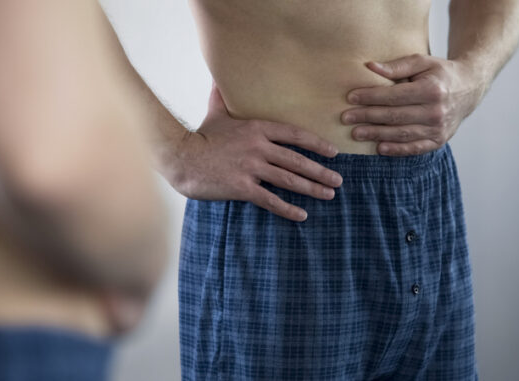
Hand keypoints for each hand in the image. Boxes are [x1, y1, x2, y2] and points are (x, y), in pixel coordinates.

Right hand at [161, 83, 342, 221]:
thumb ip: (222, 97)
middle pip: (298, 160)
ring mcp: (251, 168)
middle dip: (321, 172)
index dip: (317, 145)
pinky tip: (302, 215)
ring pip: (289, 180)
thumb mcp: (216, 113)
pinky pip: (270, 199)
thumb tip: (219, 79)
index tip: (333, 153)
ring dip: (312, 188)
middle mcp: (259, 147)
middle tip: (338, 181)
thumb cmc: (200, 136)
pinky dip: (288, 208)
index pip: (295, 135)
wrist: (181, 158)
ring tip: (329, 195)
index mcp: (258, 128)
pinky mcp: (242, 187)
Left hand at [341, 54, 485, 155]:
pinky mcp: (439, 141)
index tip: (350, 98)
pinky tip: (379, 148)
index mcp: (432, 90)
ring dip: (376, 135)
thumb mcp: (422, 62)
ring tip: (355, 133)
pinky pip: (414, 148)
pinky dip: (396, 150)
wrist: (469, 89)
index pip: (393, 96)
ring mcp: (439, 129)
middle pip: (394, 117)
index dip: (370, 97)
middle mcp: (436, 112)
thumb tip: (369, 67)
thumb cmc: (440, 73)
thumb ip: (396, 66)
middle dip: (367, 117)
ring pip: (401, 134)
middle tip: (346, 118)